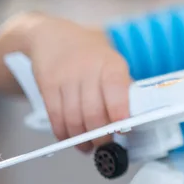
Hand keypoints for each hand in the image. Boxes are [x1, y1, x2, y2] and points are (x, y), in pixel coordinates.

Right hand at [0, 13, 131, 152]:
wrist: (54, 36)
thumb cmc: (92, 55)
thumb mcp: (112, 62)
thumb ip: (123, 87)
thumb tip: (135, 116)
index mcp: (111, 64)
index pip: (116, 90)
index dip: (120, 112)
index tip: (124, 130)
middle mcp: (88, 70)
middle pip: (93, 111)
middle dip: (100, 135)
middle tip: (106, 146)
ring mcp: (66, 78)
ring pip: (73, 117)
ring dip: (81, 139)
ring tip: (89, 147)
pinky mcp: (48, 85)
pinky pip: (55, 116)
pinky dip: (64, 133)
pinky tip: (71, 139)